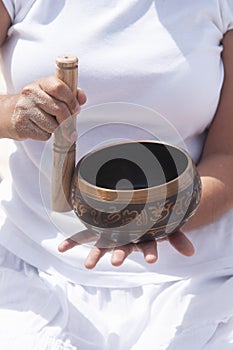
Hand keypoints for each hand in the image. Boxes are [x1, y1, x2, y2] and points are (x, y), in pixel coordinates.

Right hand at [5, 76, 85, 140]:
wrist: (10, 113)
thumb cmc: (36, 103)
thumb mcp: (51, 94)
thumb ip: (70, 94)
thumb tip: (82, 98)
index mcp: (41, 83)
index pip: (59, 88)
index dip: (72, 101)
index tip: (76, 109)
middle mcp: (31, 93)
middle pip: (59, 110)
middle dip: (68, 122)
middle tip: (71, 130)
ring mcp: (25, 109)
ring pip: (53, 126)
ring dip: (55, 129)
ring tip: (48, 124)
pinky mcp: (21, 125)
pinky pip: (44, 135)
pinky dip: (46, 135)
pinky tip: (39, 128)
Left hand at [58, 229, 194, 268]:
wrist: (138, 205)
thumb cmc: (153, 216)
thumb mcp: (168, 226)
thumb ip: (177, 238)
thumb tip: (191, 253)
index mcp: (142, 236)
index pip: (148, 245)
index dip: (150, 252)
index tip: (152, 259)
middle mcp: (126, 237)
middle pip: (123, 247)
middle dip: (120, 254)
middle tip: (117, 262)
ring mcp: (111, 232)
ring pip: (103, 244)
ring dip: (95, 253)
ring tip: (89, 265)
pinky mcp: (98, 226)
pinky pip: (85, 232)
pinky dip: (73, 240)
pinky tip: (62, 247)